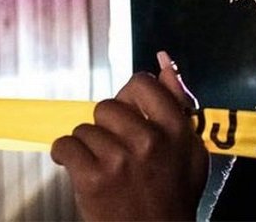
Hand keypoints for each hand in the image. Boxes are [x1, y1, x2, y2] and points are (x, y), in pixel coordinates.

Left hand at [51, 52, 208, 220]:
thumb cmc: (173, 195)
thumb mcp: (191, 149)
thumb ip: (180, 103)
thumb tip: (165, 61)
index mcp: (176, 129)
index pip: (142, 84)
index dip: (129, 97)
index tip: (128, 113)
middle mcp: (150, 140)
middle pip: (107, 106)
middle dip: (106, 124)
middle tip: (115, 147)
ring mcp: (120, 159)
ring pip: (85, 128)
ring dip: (87, 145)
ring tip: (101, 164)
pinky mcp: (93, 178)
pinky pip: (65, 146)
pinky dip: (65, 155)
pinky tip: (78, 167)